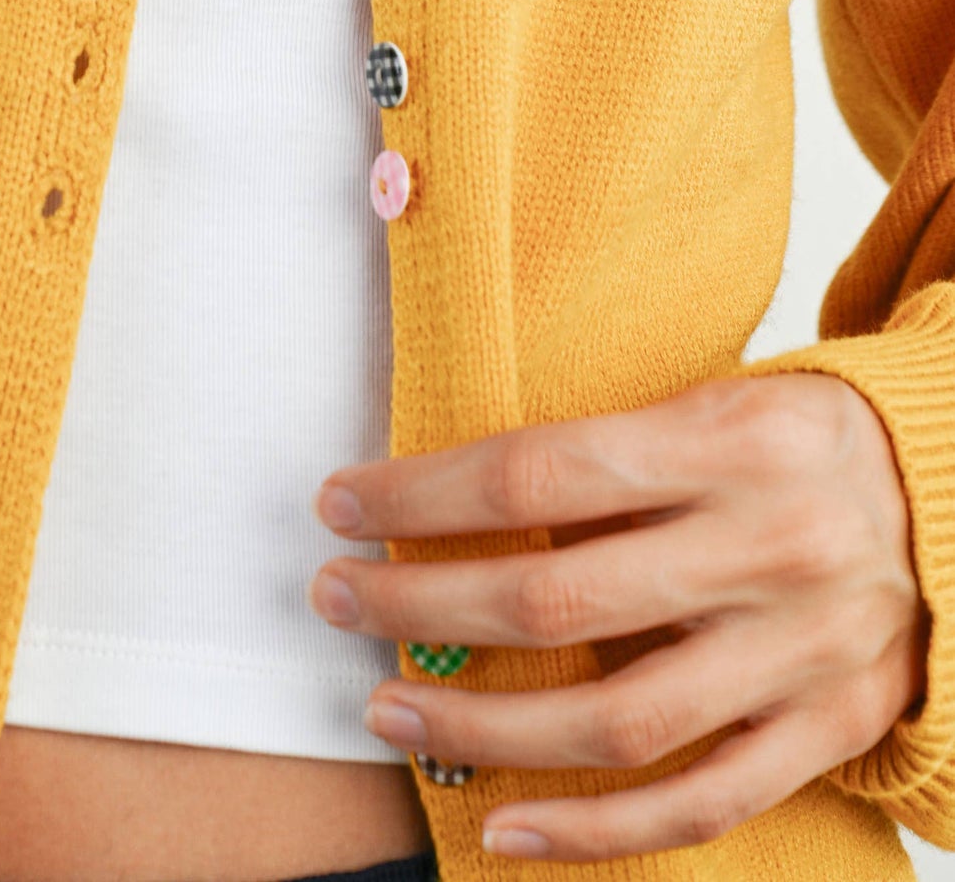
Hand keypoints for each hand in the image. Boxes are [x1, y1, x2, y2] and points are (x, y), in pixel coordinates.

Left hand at [308, 373, 928, 861]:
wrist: (952, 495)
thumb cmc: (792, 439)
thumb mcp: (711, 401)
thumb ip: (603, 454)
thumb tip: (438, 500)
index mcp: (732, 440)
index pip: (540, 473)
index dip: (424, 497)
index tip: (340, 503)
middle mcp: (771, 548)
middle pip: (558, 597)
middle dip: (423, 603)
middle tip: (335, 598)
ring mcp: (804, 653)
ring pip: (615, 718)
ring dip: (482, 722)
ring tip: (389, 704)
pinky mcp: (829, 732)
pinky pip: (699, 802)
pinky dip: (596, 828)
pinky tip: (504, 822)